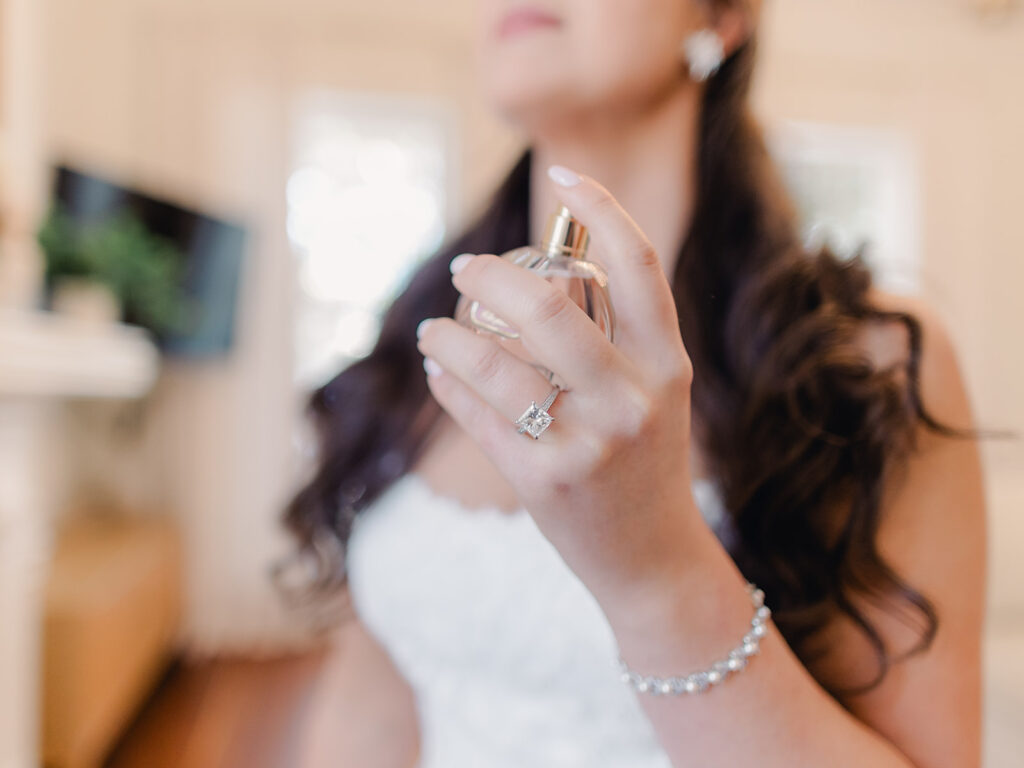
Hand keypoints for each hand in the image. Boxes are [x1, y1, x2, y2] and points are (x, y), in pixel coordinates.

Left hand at [415, 165, 704, 615]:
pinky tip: (440, 373)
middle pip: (545, 307)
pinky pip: (477, 414)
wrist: (653, 558)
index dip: (600, 208)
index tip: (562, 175)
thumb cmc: (646, 462)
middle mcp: (631, 398)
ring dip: (449, 336)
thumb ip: (614, 335)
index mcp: (665, 364)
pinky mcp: (543, 482)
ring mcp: (587, 443)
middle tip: (465, 270)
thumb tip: (542, 272)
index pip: (639, 265)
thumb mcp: (654, 393)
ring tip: (433, 331)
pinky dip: (449, 384)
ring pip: (494, 364)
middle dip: (490, 275)